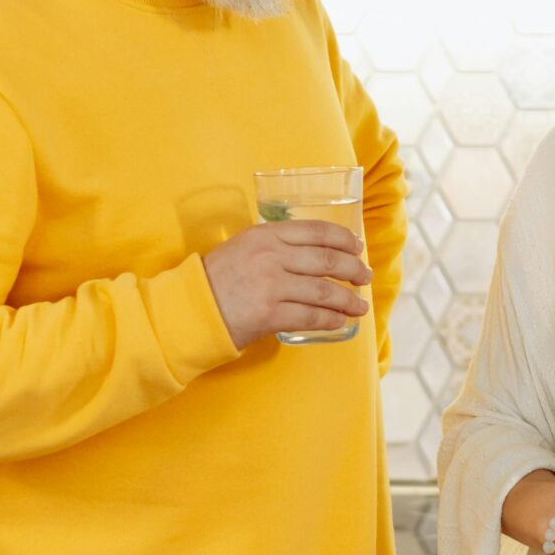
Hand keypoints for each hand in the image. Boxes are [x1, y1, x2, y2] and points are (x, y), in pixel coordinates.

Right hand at [202, 220, 371, 350]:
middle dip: (352, 269)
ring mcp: (271, 285)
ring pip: (323, 291)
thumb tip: (311, 253)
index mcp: (265, 235)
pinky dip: (330, 319)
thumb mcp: (242, 247)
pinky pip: (310, 316)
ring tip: (359, 306)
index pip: (316, 231)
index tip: (357, 247)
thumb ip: (273, 246)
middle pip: (326, 260)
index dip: (343, 239)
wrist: (189, 309)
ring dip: (347, 300)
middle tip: (364, 277)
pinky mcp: (270, 314)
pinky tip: (339, 322)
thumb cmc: (216, 279)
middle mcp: (271, 256)